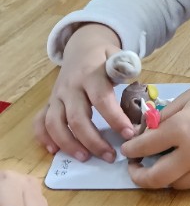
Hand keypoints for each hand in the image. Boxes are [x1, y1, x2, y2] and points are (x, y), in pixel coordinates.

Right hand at [34, 24, 134, 162]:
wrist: (82, 47)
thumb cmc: (103, 56)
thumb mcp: (117, 54)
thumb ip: (126, 65)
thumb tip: (132, 74)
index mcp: (90, 75)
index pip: (101, 99)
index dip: (115, 118)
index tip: (129, 134)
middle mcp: (70, 87)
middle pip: (77, 118)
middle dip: (93, 141)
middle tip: (110, 157)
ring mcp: (57, 96)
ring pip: (55, 123)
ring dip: (69, 144)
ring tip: (85, 158)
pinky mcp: (49, 102)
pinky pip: (40, 122)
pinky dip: (43, 138)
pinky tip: (55, 151)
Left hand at [122, 64, 189, 189]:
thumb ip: (166, 116)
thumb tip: (147, 131)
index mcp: (181, 130)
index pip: (144, 147)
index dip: (131, 149)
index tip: (126, 149)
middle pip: (156, 178)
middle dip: (139, 176)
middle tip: (135, 169)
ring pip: (177, 185)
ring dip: (165, 177)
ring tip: (162, 164)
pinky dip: (189, 172)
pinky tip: (189, 159)